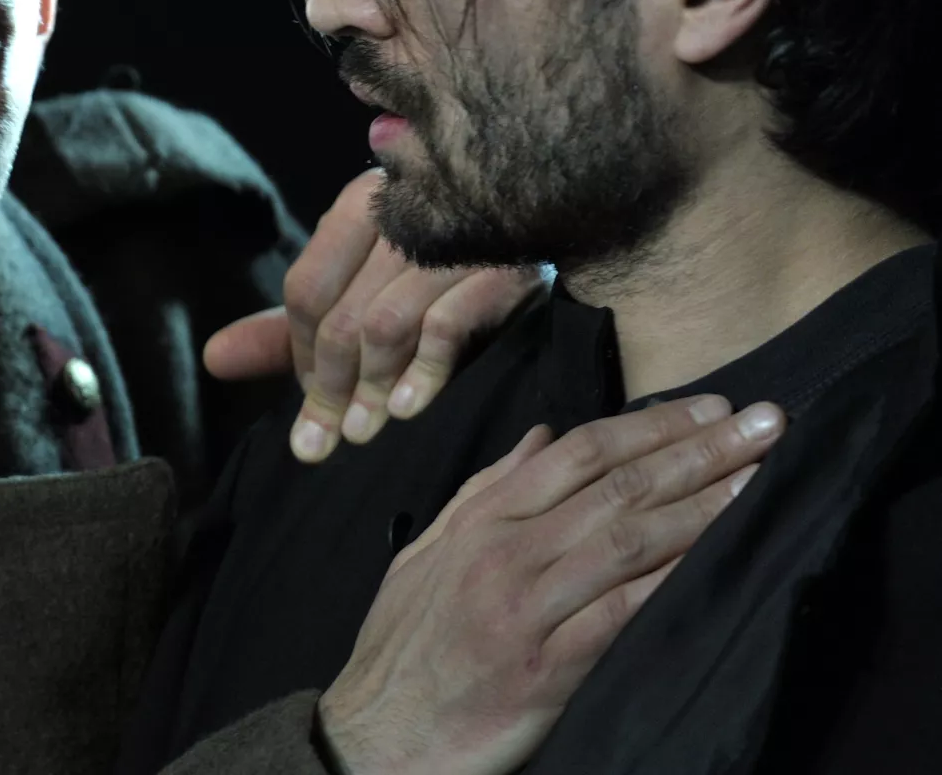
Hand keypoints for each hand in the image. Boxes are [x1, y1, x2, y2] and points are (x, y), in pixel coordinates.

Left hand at [205, 169, 545, 462]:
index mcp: (365, 203)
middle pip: (342, 314)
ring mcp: (458, 236)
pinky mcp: (510, 264)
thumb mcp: (365, 288)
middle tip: (329, 442)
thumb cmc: (451, 267)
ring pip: (388, 324)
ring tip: (367, 432)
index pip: (306, 289)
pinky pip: (450, 326)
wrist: (559, 225)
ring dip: (371, 390)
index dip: (300, 357)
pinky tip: (408, 409)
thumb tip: (213, 360)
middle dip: (330, 388)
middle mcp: (406, 210)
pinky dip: (424, 374)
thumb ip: (292, 327)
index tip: (311, 406)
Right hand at [318, 394, 785, 774]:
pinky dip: (673, 581)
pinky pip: (623, 614)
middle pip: (617, 487)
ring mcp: (526, 610)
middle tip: (762, 423)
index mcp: (481, 521)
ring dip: (703, 506)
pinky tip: (720, 558)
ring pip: (629, 541)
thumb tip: (541, 436)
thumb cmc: (404, 644)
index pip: (579, 453)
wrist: (379, 734)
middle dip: (697, 450)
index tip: (709, 407)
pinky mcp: (546, 670)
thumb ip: (485, 491)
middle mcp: (505, 554)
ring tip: (758, 478)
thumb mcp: (428, 553)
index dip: (650, 424)